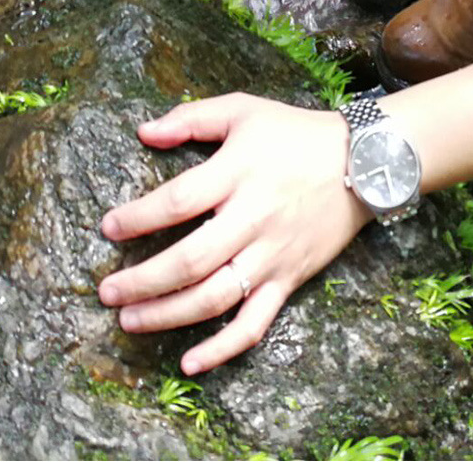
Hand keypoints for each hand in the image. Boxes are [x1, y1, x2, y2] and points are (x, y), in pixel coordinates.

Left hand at [97, 92, 370, 373]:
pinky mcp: (289, 280)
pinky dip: (222, 348)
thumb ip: (191, 118)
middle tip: (107, 292)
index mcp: (237, 173)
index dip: (139, 218)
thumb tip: (144, 132)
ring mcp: (272, 255)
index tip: (108, 228)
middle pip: (191, 259)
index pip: (178, 202)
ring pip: (216, 297)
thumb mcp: (243, 110)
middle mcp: (253, 218)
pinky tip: (189, 362)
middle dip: (143, 280)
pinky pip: (255, 324)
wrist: (365, 163)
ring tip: (129, 321)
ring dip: (168, 315)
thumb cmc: (294, 133)